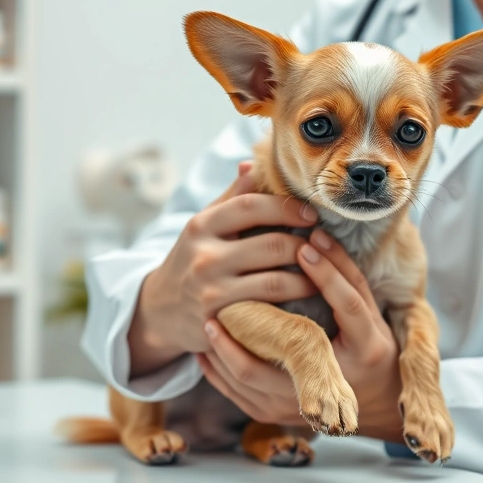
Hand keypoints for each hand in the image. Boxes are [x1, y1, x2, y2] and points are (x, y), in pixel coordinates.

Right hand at [129, 162, 320, 377]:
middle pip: (272, 245)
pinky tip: (307, 303)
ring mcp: (211, 291)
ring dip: (308, 278)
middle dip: (305, 245)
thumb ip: (231, 196)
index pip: (252, 206)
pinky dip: (293, 307)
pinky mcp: (220, 321)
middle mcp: (204, 256)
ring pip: (276, 282)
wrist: (160, 310)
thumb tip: (253, 162)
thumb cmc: (193, 258)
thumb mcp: (204, 225)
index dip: (288, 208)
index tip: (312, 215)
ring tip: (322, 276)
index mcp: (202, 225)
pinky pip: (268, 312)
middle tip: (323, 247)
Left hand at [199, 229, 402, 440]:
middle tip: (220, 303)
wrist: (374, 398)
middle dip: (244, 329)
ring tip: (208, 322)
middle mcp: (335, 381)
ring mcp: (301, 403)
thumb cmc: (369, 344)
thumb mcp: (370, 311)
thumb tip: (316, 236)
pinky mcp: (277, 414)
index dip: (326, 275)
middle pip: (282, 353)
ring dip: (223, 349)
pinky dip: (218, 370)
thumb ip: (346, 276)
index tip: (301, 247)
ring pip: (248, 378)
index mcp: (366, 349)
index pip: (346, 306)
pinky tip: (207, 348)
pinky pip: (237, 394)